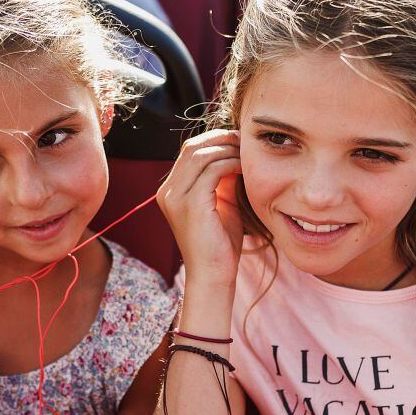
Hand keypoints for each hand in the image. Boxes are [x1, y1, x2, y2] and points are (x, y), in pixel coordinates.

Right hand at [157, 130, 242, 283]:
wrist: (214, 275)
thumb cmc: (220, 244)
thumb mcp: (220, 204)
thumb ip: (222, 180)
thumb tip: (234, 153)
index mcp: (170, 191)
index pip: (189, 152)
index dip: (214, 141)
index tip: (238, 142)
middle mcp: (167, 192)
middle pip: (192, 148)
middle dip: (221, 139)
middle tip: (245, 141)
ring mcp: (175, 197)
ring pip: (201, 155)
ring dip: (227, 150)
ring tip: (247, 154)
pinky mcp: (190, 204)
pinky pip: (212, 170)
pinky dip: (230, 163)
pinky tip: (244, 168)